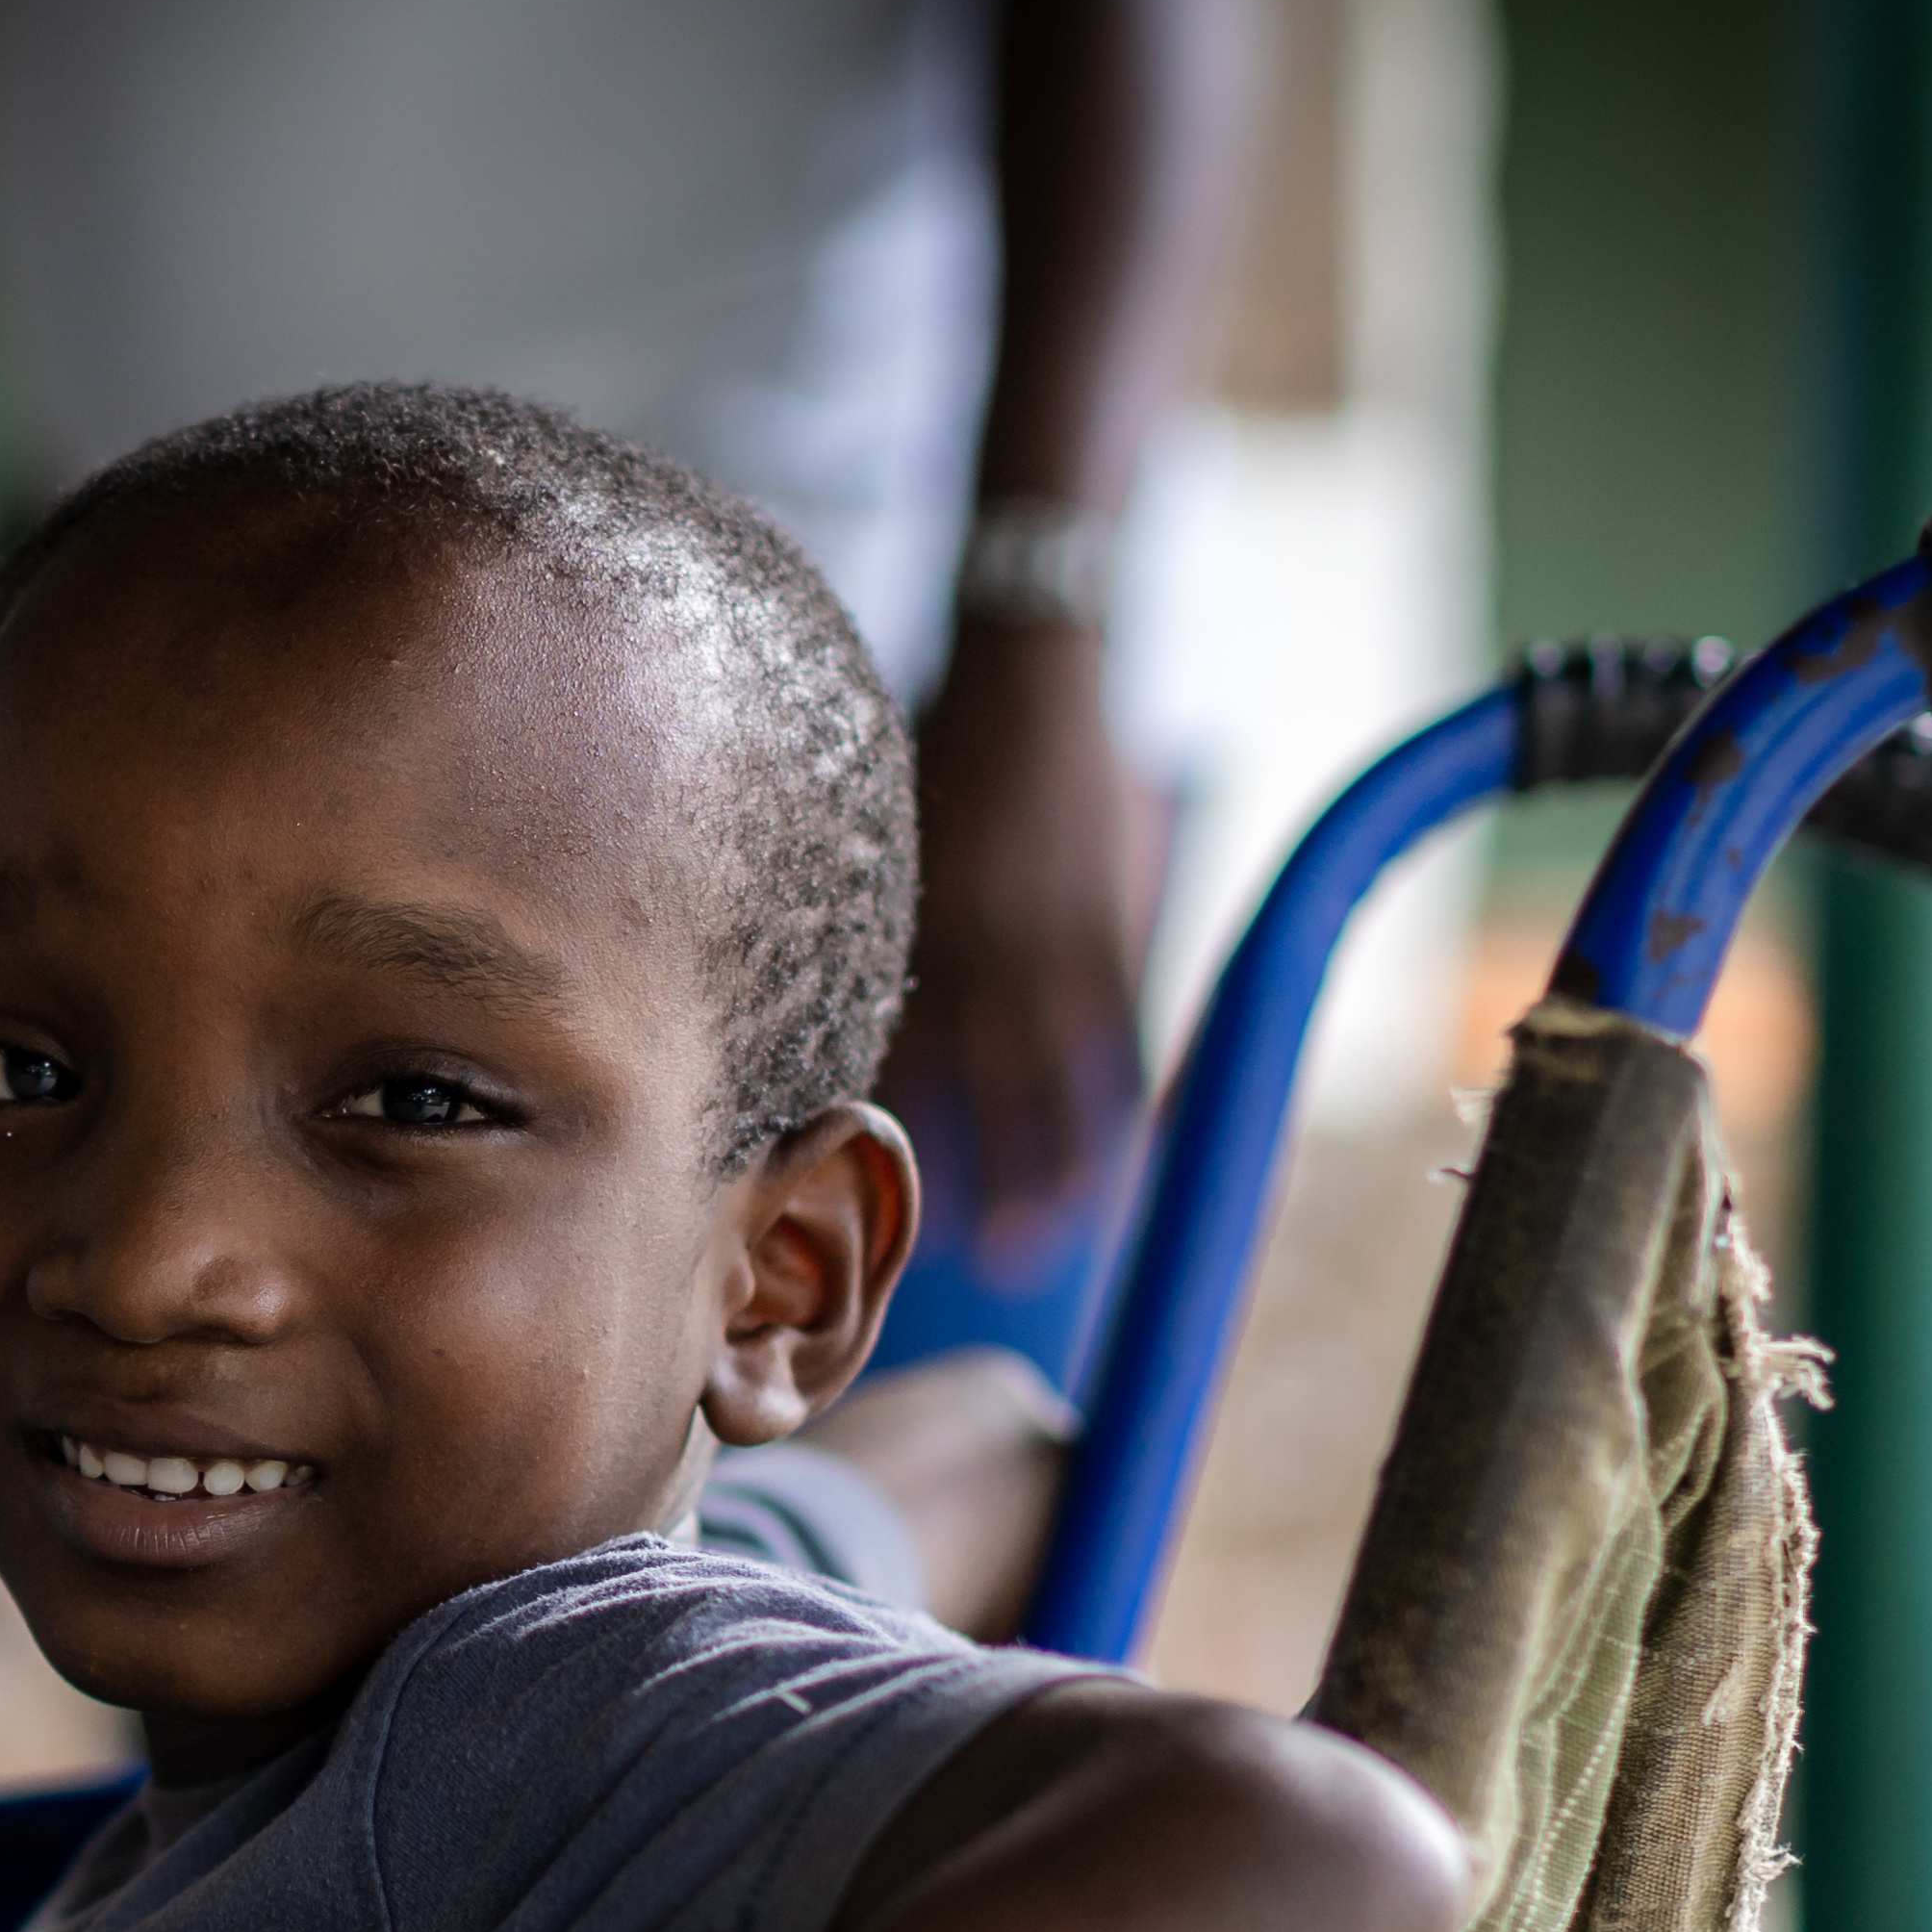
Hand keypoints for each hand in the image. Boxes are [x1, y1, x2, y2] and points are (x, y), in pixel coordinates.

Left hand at [888, 619, 1148, 1256]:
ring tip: (1048, 1240)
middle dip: (977, 1181)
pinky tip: (1120, 1157)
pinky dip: (1120, 1098)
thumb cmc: (928, 751)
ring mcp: (1048, 935)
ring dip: (1053, 1166)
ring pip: (1052, 1079)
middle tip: (978, 1265)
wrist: (1020, 666)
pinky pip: (1118, 1031)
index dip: (893, 1138)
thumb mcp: (865, 837)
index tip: (878, 1210)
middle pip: (974, 1090)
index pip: (892, 1057)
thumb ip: (847, 925)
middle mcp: (972, 944)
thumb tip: (811, 1018)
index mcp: (906, 924)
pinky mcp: (1107, 918)